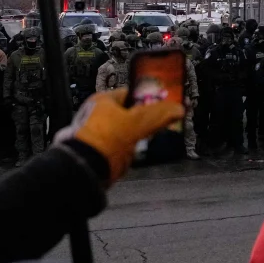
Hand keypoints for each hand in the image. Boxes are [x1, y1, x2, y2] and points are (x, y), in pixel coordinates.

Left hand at [56, 88, 182, 184]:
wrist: (86, 169)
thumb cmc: (103, 140)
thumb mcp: (139, 121)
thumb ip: (160, 113)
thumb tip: (177, 108)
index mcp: (102, 100)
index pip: (131, 92)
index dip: (148, 97)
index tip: (161, 104)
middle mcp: (95, 115)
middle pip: (128, 114)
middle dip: (143, 121)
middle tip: (156, 125)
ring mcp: (95, 135)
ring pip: (124, 132)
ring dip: (135, 138)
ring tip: (143, 142)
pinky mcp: (96, 152)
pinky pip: (118, 148)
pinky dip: (127, 152)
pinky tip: (132, 154)